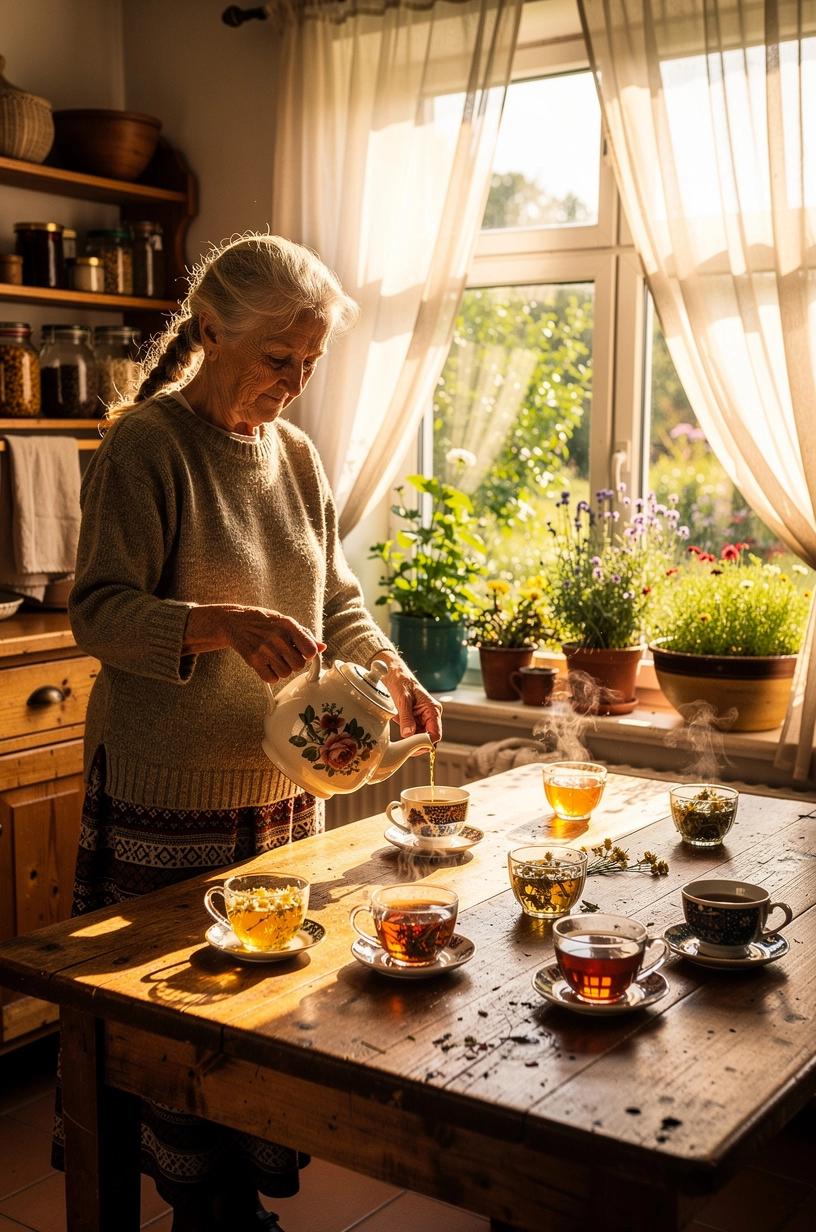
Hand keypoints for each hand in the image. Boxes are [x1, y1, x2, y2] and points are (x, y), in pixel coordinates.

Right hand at [184, 604, 325, 683]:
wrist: (234, 622)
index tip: (302, 652)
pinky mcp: (253, 660)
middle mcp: (277, 637)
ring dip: (282, 669)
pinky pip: (271, 678)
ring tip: (274, 658)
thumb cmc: (263, 621)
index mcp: (288, 625)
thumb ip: (305, 635)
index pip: (310, 650)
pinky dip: (271, 675)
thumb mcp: (285, 621)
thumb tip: (322, 647)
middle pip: (299, 665)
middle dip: (294, 663)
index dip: (308, 654)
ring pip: (286, 673)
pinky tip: (266, 664)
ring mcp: (264, 649)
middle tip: (285, 655)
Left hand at [373, 650, 442, 742]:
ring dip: (410, 736)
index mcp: (433, 709)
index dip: (425, 743)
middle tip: (403, 741)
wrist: (394, 673)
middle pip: (428, 738)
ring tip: (400, 725)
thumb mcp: (403, 699)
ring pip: (420, 736)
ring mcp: (425, 717)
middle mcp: (432, 714)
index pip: (435, 734)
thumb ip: (406, 718)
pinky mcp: (417, 718)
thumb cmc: (401, 682)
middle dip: (416, 741)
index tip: (412, 747)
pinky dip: (406, 731)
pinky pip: (413, 731)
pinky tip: (399, 722)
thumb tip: (408, 734)